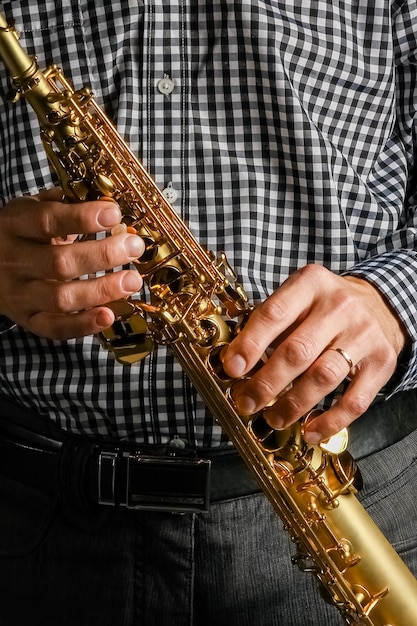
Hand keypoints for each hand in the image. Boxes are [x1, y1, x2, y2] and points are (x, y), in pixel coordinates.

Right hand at [0, 188, 143, 338]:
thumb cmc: (21, 234)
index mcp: (14, 226)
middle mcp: (12, 261)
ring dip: (101, 290)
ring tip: (132, 280)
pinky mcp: (27, 319)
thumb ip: (63, 203)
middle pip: (59, 262)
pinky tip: (108, 316)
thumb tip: (108, 197)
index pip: (47, 221)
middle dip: (103, 255)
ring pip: (61, 298)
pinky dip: (83, 325)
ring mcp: (19, 294)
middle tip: (134, 247)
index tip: (115, 214)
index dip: (82, 218)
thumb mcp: (31, 210)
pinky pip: (55, 328)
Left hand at [222, 264, 408, 442]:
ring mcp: (364, 334)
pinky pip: (355, 400)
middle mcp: (339, 306)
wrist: (380, 304)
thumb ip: (268, 323)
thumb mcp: (297, 297)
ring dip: (293, 404)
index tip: (232, 369)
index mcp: (310, 284)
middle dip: (266, 383)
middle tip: (246, 403)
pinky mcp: (382, 362)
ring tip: (273, 418)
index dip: (250, 344)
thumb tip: (234, 361)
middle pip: (298, 351)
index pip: (274, 314)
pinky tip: (310, 431)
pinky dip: (331, 421)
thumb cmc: (324, 307)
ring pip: (323, 377)